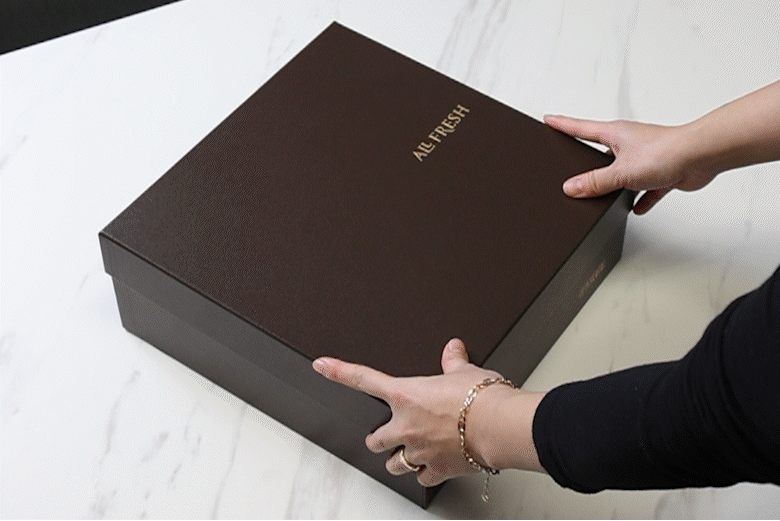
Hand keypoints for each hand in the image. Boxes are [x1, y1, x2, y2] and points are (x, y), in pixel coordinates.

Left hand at [312, 338, 540, 486]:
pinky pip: (421, 478)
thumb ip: (453, 361)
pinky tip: (433, 467)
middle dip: (379, 438)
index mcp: (406, 395)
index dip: (339, 371)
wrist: (499, 426)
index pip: (363, 379)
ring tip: (409, 454)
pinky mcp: (436, 470)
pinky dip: (425, 473)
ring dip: (399, 459)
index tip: (322, 365)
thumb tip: (453, 348)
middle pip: (375, 439)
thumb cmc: (482, 398)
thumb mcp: (465, 372)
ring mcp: (419, 451)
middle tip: (387, 435)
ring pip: (393, 464)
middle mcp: (406, 425)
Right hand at [544, 115, 717, 213]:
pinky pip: (646, 187)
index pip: (580, 128)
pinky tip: (637, 207)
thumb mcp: (620, 172)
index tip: (548, 119)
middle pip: (600, 148)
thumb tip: (571, 187)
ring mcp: (645, 156)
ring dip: (615, 181)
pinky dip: (641, 198)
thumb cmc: (666, 151)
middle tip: (572, 153)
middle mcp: (629, 142)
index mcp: (615, 134)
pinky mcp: (661, 172)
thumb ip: (594, 182)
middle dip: (587, 154)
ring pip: (622, 169)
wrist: (701, 156)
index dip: (562, 124)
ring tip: (603, 191)